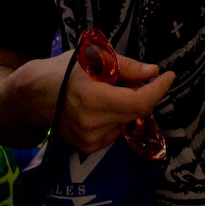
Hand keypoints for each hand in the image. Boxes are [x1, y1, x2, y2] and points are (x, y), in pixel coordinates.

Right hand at [60, 52, 174, 153]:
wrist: (37, 94)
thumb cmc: (67, 70)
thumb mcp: (95, 57)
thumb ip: (126, 66)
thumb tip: (153, 73)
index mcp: (94, 98)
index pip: (138, 102)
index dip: (158, 90)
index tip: (168, 76)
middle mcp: (92, 123)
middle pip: (135, 112)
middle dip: (142, 94)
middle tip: (134, 79)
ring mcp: (89, 139)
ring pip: (126, 122)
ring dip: (127, 107)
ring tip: (110, 93)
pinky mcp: (87, 148)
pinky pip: (115, 133)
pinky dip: (116, 118)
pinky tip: (101, 108)